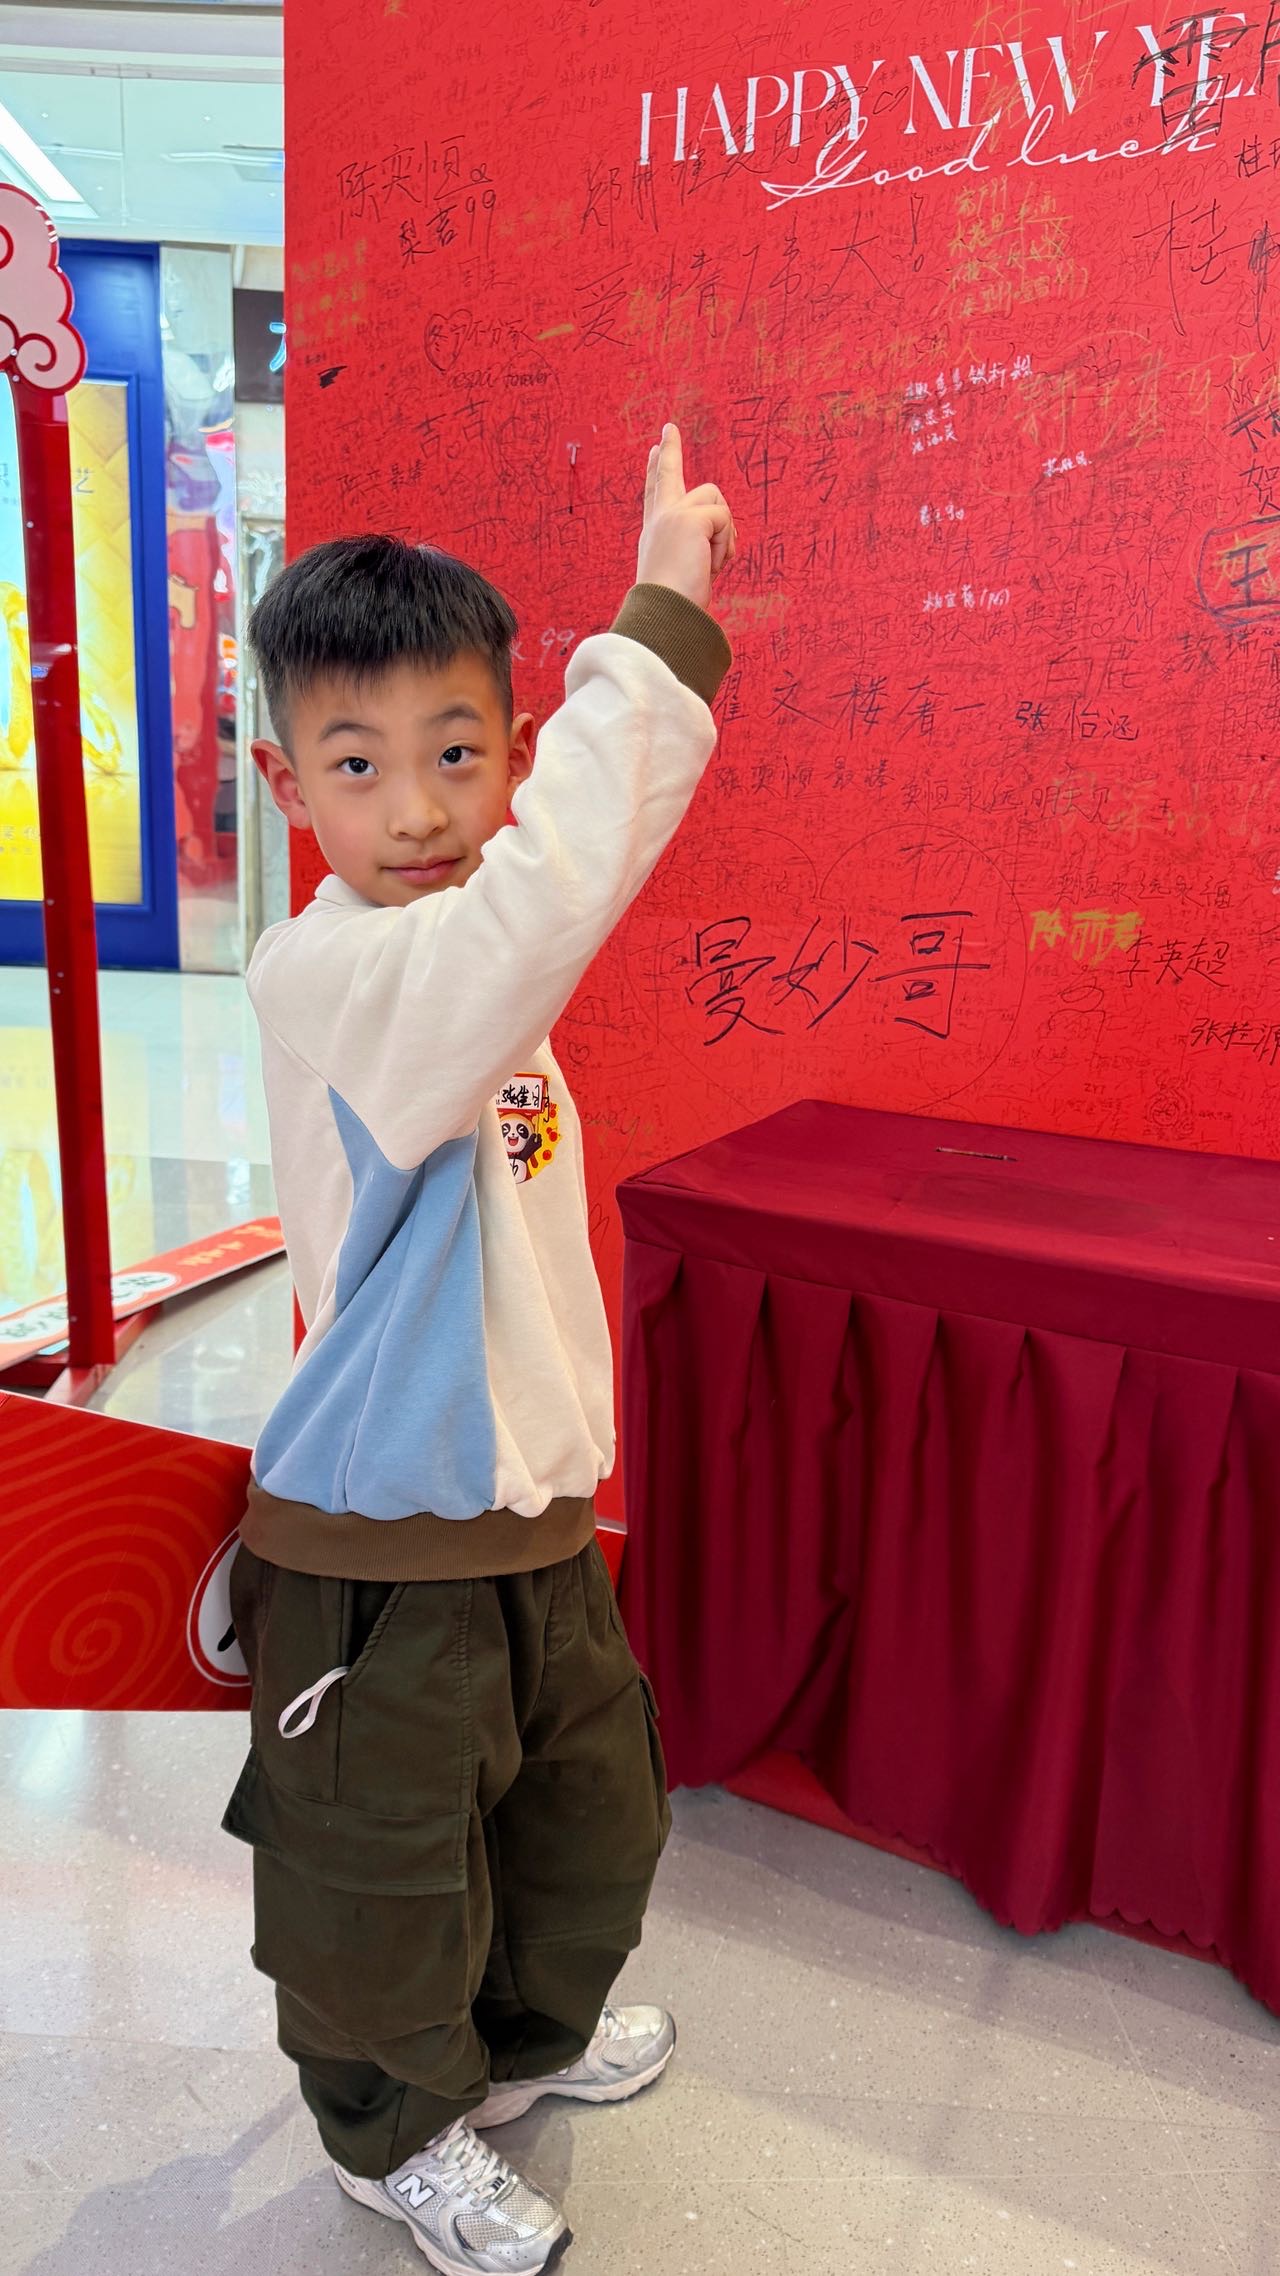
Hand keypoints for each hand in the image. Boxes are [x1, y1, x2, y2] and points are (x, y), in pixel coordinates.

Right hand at [636, 424, 736, 611]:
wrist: (666, 613)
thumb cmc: (676, 605)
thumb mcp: (686, 572)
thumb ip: (698, 548)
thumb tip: (721, 528)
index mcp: (656, 531)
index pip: (656, 494)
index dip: (655, 469)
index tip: (655, 447)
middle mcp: (660, 518)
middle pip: (667, 475)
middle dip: (669, 451)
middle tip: (668, 429)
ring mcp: (672, 514)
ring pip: (716, 500)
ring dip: (723, 534)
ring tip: (708, 563)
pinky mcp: (689, 517)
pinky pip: (724, 519)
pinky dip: (724, 545)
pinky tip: (710, 565)